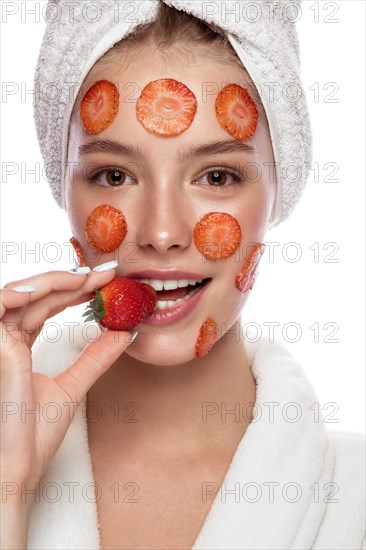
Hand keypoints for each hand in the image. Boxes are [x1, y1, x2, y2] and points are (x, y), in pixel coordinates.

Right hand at [0, 268, 133, 507]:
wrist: (15, 472)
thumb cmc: (31, 438)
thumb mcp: (72, 387)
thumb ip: (95, 358)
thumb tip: (125, 333)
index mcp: (18, 346)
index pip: (45, 306)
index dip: (74, 291)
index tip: (105, 281)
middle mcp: (4, 340)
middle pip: (36, 296)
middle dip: (71, 281)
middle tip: (105, 274)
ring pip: (18, 294)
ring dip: (53, 281)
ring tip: (87, 278)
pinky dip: (19, 292)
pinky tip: (53, 287)